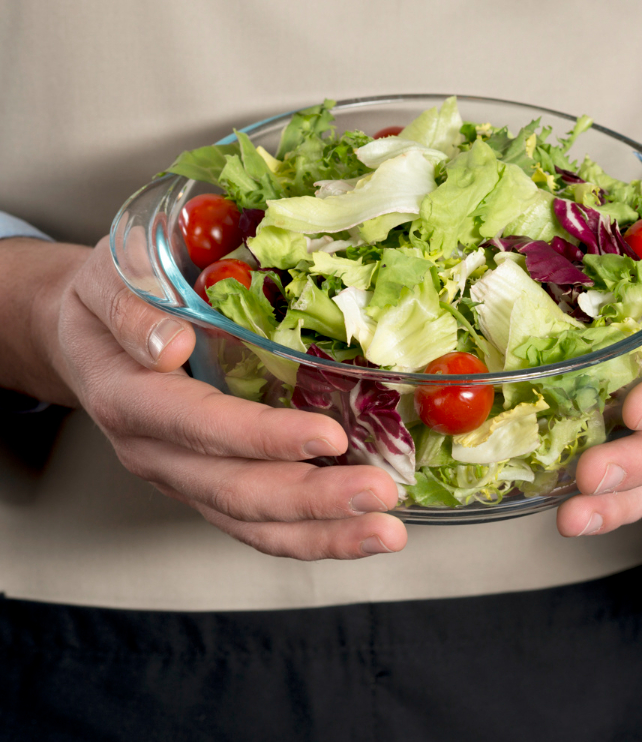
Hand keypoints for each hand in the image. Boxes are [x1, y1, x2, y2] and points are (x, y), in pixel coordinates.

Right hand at [20, 238, 406, 559]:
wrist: (86, 335)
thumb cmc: (111, 296)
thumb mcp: (109, 274)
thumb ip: (131, 305)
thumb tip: (170, 344)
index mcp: (130, 398)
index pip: (202, 425)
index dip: (264, 438)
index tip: (329, 437)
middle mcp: (155, 452)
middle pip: (236, 490)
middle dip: (313, 499)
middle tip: (380, 493)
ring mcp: (182, 478)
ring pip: (250, 523)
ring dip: (323, 534)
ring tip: (386, 534)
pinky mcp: (209, 488)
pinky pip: (258, 526)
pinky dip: (314, 537)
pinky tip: (363, 533)